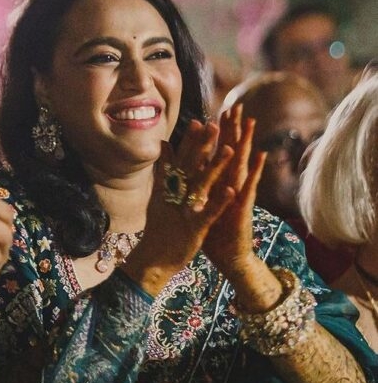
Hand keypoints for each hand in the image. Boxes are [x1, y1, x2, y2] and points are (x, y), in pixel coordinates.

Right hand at [124, 119, 234, 294]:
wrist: (152, 261)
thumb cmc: (159, 230)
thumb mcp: (159, 198)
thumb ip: (163, 172)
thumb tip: (163, 147)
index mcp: (168, 190)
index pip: (180, 161)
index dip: (190, 142)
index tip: (199, 121)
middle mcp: (175, 197)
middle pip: (189, 167)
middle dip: (202, 146)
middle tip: (213, 124)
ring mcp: (184, 212)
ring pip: (201, 186)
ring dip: (215, 167)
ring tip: (229, 149)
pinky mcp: (194, 228)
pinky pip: (208, 213)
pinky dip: (219, 201)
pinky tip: (230, 189)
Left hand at [202, 107, 265, 279]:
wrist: (230, 257)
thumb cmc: (216, 232)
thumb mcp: (203, 206)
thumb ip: (198, 188)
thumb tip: (188, 175)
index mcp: (218, 186)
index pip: (216, 155)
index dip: (215, 136)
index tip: (214, 113)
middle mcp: (230, 187)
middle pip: (232, 154)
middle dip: (233, 131)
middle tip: (236, 106)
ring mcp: (239, 195)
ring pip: (243, 165)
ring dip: (246, 143)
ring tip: (251, 122)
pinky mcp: (244, 208)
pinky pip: (249, 187)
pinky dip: (254, 172)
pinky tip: (260, 156)